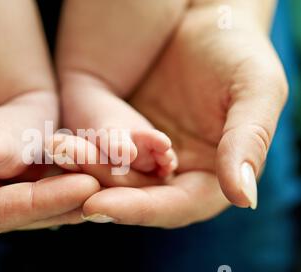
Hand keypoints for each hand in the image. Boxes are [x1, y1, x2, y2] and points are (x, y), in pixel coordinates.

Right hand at [0, 3, 98, 271]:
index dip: (31, 206)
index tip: (82, 193)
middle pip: (13, 203)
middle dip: (62, 197)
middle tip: (111, 187)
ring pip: (28, 179)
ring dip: (70, 178)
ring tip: (115, 174)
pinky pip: (33, 148)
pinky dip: (63, 150)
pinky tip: (95, 149)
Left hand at [80, 1, 286, 226]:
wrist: (201, 19)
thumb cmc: (237, 50)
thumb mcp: (255, 90)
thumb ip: (248, 143)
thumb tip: (245, 199)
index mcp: (210, 177)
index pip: (174, 206)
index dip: (139, 210)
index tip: (98, 207)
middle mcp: (174, 175)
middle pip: (136, 195)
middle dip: (100, 189)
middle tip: (67, 181)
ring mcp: (146, 157)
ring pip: (112, 175)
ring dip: (83, 170)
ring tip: (58, 155)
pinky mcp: (123, 135)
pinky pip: (99, 148)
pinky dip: (80, 148)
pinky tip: (58, 142)